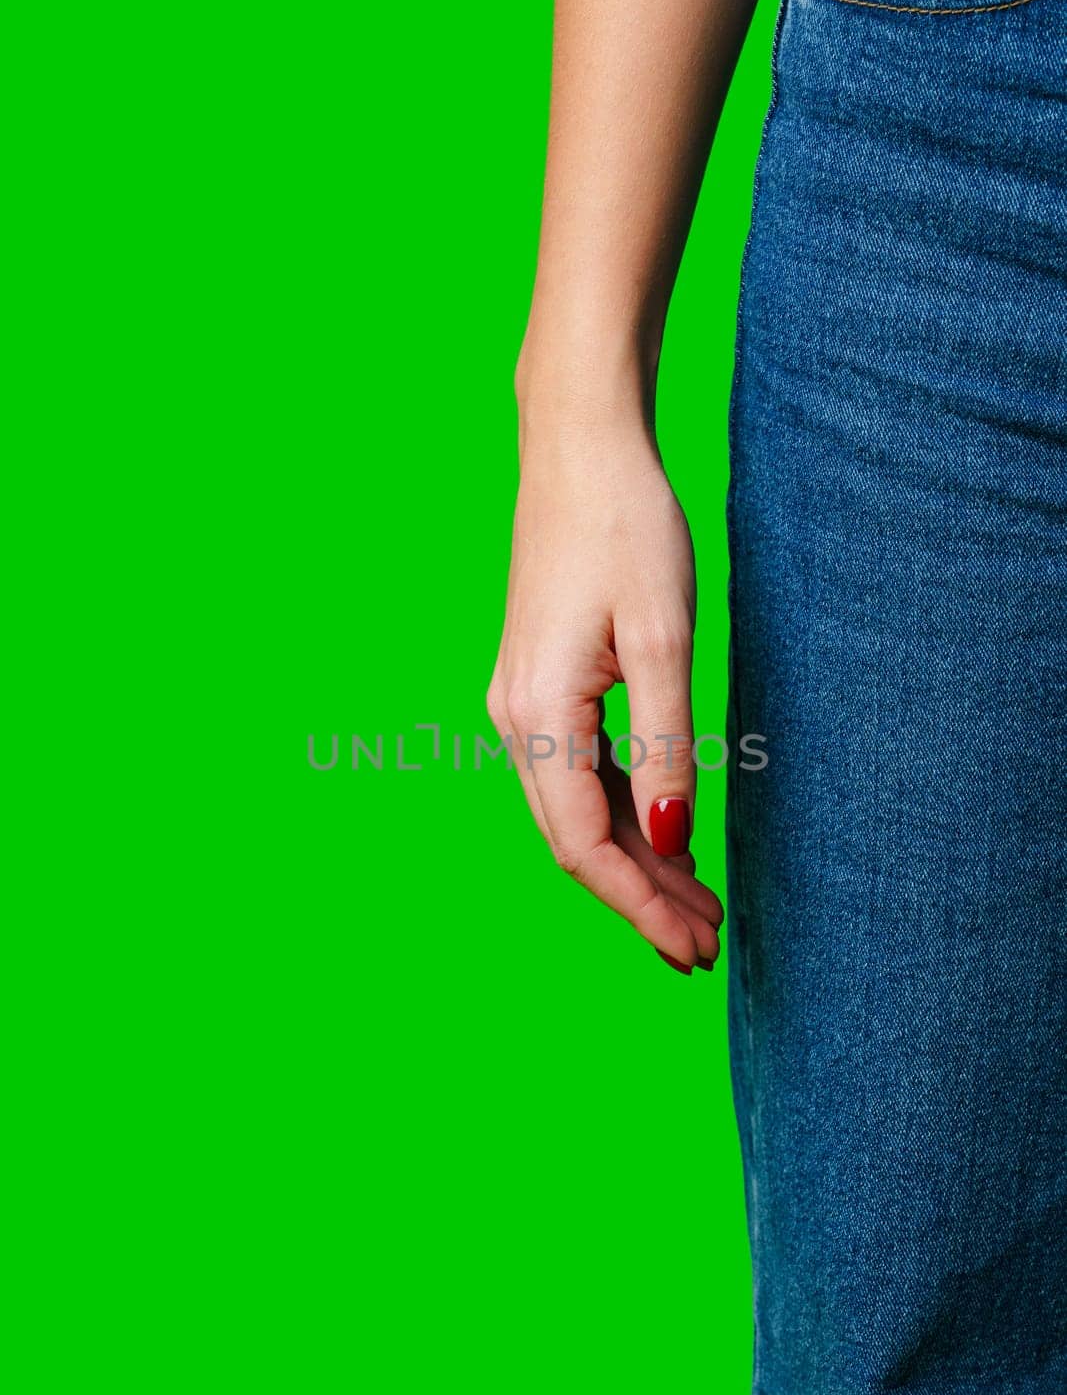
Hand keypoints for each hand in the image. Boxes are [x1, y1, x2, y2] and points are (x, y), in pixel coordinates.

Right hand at [487, 408, 722, 971]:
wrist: (579, 445)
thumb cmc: (624, 527)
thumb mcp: (663, 641)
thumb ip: (667, 748)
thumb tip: (671, 842)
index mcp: (537, 716)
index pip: (585, 845)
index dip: (639, 907)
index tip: (693, 948)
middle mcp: (516, 720)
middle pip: (578, 840)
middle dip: (641, 898)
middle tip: (707, 943)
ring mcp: (524, 703)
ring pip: (579, 810)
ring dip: (636, 860)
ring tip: (699, 903)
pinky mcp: (542, 684)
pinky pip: (580, 772)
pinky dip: (626, 811)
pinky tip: (666, 832)